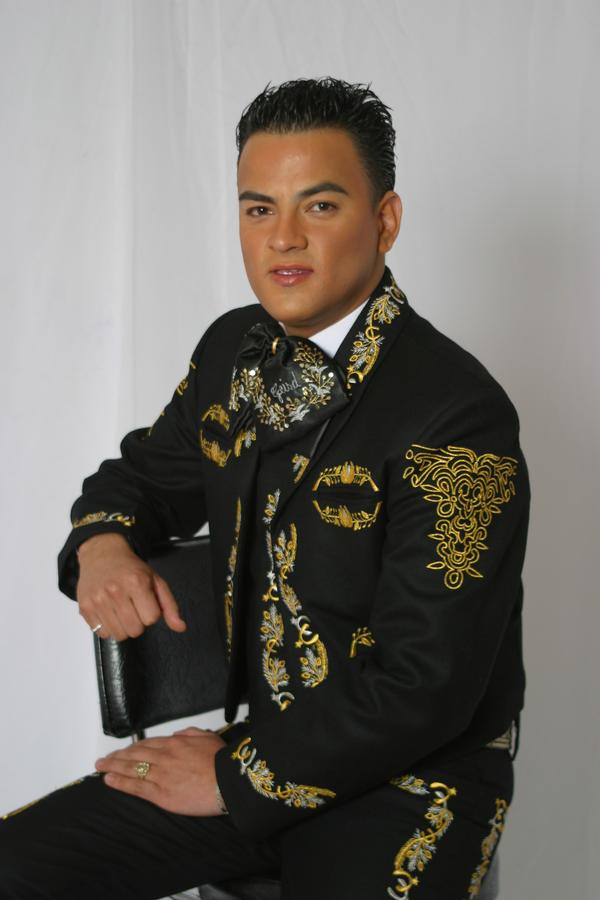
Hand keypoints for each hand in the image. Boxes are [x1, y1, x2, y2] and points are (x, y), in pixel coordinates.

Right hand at [77, 533, 185, 640]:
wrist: (102, 555)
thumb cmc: (131, 569)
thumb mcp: (155, 581)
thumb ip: (170, 606)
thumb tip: (180, 627)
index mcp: (136, 582)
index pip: (151, 618)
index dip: (151, 613)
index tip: (145, 602)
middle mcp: (115, 591)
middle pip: (135, 630)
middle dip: (138, 622)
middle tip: (133, 607)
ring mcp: (98, 600)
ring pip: (119, 635)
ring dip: (123, 626)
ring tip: (121, 609)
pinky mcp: (85, 608)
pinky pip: (102, 634)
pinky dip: (108, 627)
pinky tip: (109, 611)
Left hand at [95, 727, 226, 815]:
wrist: (228, 782)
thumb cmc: (222, 761)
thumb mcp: (208, 738)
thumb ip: (190, 733)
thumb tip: (177, 735)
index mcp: (175, 743)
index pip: (148, 743)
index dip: (133, 747)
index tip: (124, 750)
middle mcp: (164, 756)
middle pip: (135, 754)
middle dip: (117, 756)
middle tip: (104, 759)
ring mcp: (160, 775)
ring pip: (131, 768)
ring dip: (113, 767)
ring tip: (100, 767)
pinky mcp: (160, 794)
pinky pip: (135, 786)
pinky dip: (119, 782)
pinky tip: (108, 780)